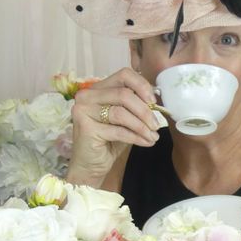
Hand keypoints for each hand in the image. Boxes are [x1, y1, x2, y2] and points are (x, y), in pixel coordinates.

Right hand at [67, 68, 160, 187]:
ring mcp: (83, 110)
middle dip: (145, 111)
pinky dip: (136, 137)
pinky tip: (146, 142)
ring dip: (142, 126)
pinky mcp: (86, 128)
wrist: (91, 165)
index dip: (142, 87)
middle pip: (124, 94)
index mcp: (98, 88)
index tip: (154, 103)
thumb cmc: (110, 141)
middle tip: (156, 125)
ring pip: (121, 113)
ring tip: (153, 136)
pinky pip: (118, 130)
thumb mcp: (126, 120)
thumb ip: (136, 106)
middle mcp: (87, 95)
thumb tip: (157, 100)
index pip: (124, 75)